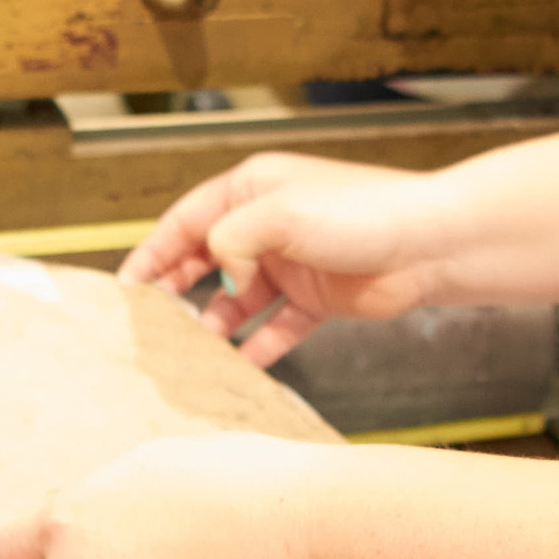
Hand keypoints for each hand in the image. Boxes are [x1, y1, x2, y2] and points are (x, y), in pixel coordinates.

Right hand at [120, 154, 457, 364]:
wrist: (428, 244)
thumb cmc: (360, 212)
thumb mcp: (279, 214)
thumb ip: (231, 241)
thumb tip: (220, 278)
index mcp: (251, 191)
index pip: (186, 221)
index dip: (154, 252)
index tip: (129, 287)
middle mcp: (267, 227)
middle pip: (207, 260)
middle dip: (178, 291)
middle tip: (152, 325)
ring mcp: (292, 265)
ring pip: (238, 300)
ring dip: (216, 325)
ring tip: (194, 353)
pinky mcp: (317, 300)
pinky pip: (276, 327)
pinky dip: (257, 346)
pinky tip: (239, 367)